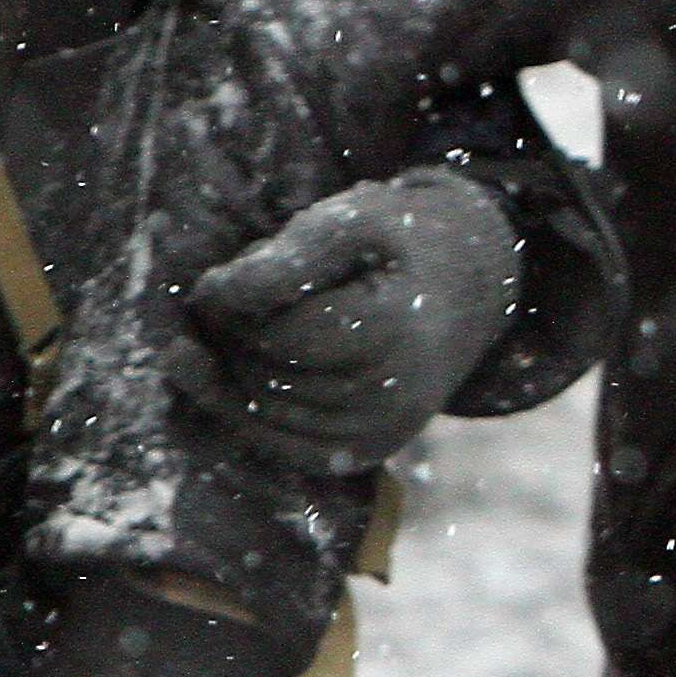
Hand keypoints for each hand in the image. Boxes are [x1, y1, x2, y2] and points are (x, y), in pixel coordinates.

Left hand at [183, 167, 524, 474]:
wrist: (465, 290)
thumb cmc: (399, 245)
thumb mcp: (352, 223)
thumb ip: (285, 258)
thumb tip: (211, 298)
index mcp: (395, 332)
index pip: (277, 336)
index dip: (230, 307)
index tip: (215, 280)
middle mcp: (393, 397)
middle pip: (267, 374)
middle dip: (231, 337)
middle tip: (235, 296)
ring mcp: (381, 434)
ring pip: (263, 411)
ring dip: (235, 367)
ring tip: (254, 322)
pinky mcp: (365, 453)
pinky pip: (277, 444)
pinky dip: (242, 409)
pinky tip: (233, 370)